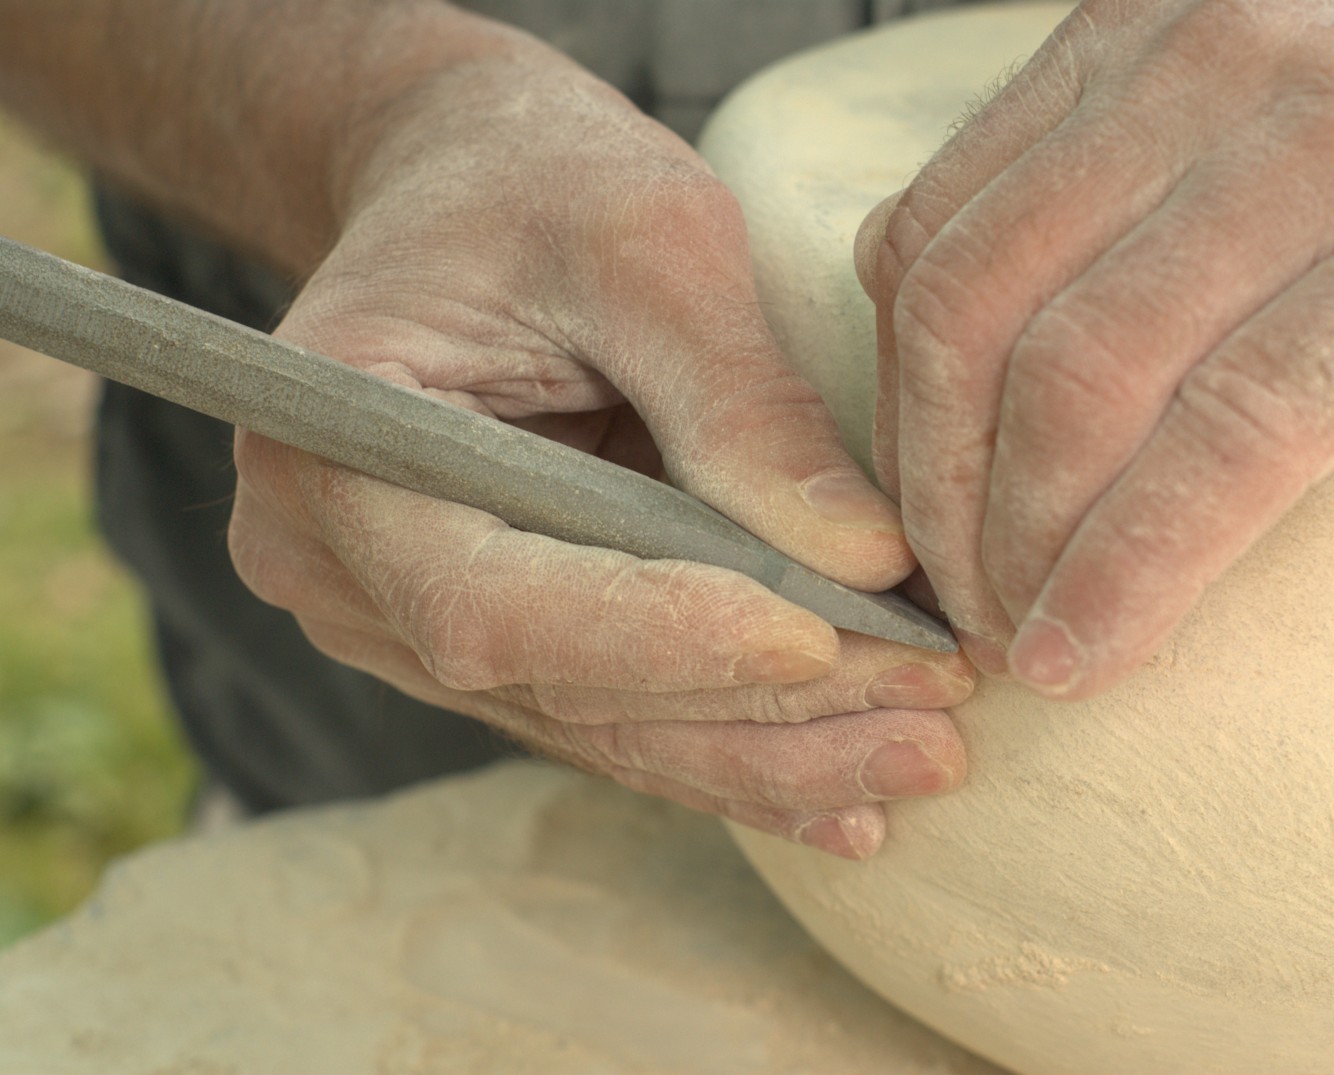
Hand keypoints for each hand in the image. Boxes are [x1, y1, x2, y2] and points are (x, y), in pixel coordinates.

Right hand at [229, 41, 973, 857]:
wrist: (468, 188)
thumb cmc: (540, 180)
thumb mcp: (649, 242)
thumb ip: (740, 401)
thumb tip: (864, 559)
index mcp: (342, 447)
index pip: (493, 599)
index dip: (662, 636)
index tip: (823, 637)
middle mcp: (347, 565)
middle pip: (564, 683)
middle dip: (757, 710)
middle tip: (931, 712)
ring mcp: (405, 616)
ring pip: (602, 722)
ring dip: (768, 752)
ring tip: (921, 752)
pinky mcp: (486, 633)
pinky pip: (611, 713)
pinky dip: (731, 745)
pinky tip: (846, 792)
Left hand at [858, 0, 1333, 697]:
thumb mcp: (1231, 121)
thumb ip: (1097, 203)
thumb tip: (958, 371)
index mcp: (1131, 42)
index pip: (926, 243)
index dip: (896, 410)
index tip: (918, 516)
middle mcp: (1206, 72)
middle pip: (975, 314)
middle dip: (938, 494)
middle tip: (960, 602)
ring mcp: (1326, 154)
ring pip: (1083, 378)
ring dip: (1022, 545)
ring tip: (1025, 643)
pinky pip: (1234, 433)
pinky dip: (1141, 563)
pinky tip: (1096, 647)